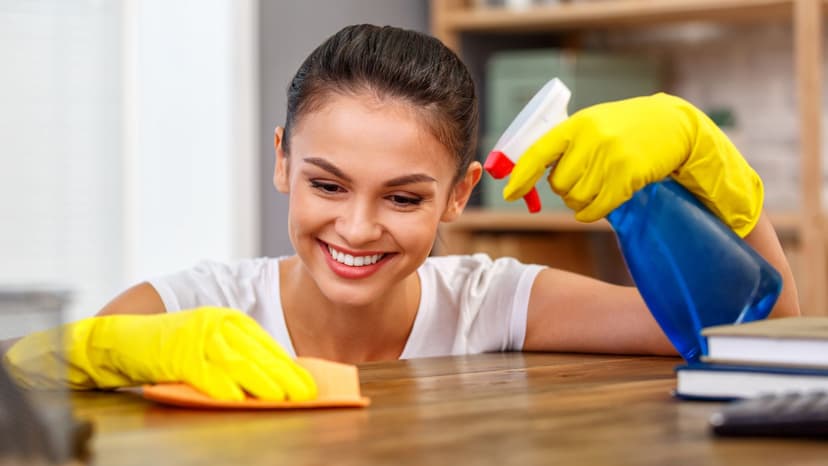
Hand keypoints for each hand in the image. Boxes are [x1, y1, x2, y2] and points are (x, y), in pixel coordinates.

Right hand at [3, 307, 316, 401]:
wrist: (121, 339)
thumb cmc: (169, 347)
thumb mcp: (209, 345)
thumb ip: (238, 357)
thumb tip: (275, 381)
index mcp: (228, 320)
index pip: (265, 345)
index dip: (289, 366)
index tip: (309, 383)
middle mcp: (217, 323)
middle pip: (257, 353)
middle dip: (284, 375)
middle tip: (306, 393)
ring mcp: (196, 336)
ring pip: (236, 362)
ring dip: (261, 381)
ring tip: (281, 398)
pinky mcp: (176, 353)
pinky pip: (203, 372)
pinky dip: (220, 386)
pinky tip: (236, 399)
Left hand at [503, 93, 762, 236]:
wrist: (672, 126)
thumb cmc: (623, 127)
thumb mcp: (591, 125)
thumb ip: (564, 145)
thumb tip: (528, 173)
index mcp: (576, 125)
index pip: (538, 153)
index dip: (521, 176)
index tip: (509, 193)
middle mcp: (591, 141)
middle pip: (558, 184)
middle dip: (562, 190)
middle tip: (578, 181)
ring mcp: (610, 159)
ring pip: (576, 198)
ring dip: (579, 201)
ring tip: (594, 186)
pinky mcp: (627, 178)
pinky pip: (596, 209)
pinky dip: (592, 212)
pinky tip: (599, 203)